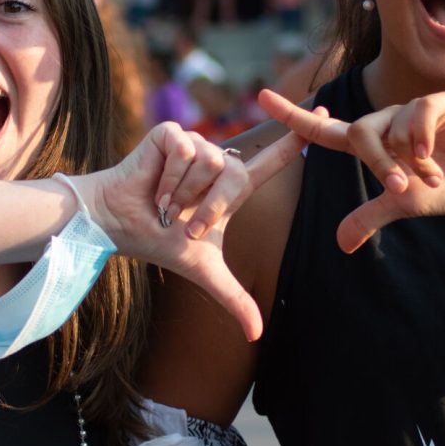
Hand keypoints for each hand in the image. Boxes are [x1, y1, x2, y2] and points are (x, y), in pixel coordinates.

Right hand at [80, 121, 304, 339]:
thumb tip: (256, 335)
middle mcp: (218, 162)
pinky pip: (186, 151)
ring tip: (165, 203)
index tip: (325, 110)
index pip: (274, 160)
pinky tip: (153, 188)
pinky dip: (168, 178)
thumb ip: (234, 297)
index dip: (297, 139)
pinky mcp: (172, 135)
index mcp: (232, 187)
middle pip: (235, 174)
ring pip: (210, 163)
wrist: (120, 226)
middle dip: (208, 208)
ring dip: (184, 193)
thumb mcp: (205, 271)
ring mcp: (195, 145)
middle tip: (183, 223)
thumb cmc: (160, 242)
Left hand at [259, 88, 444, 251]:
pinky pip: (417, 114)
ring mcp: (410, 109)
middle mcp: (386, 122)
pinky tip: (437, 153)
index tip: (261, 98)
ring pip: (389, 127)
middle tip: (402, 186)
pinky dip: (423, 138)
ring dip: (409, 159)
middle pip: (359, 133)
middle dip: (377, 164)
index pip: (324, 129)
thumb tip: (341, 244)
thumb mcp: (405, 205)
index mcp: (372, 144)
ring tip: (434, 174)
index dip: (294, 116)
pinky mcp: (437, 103)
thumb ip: (371, 217)